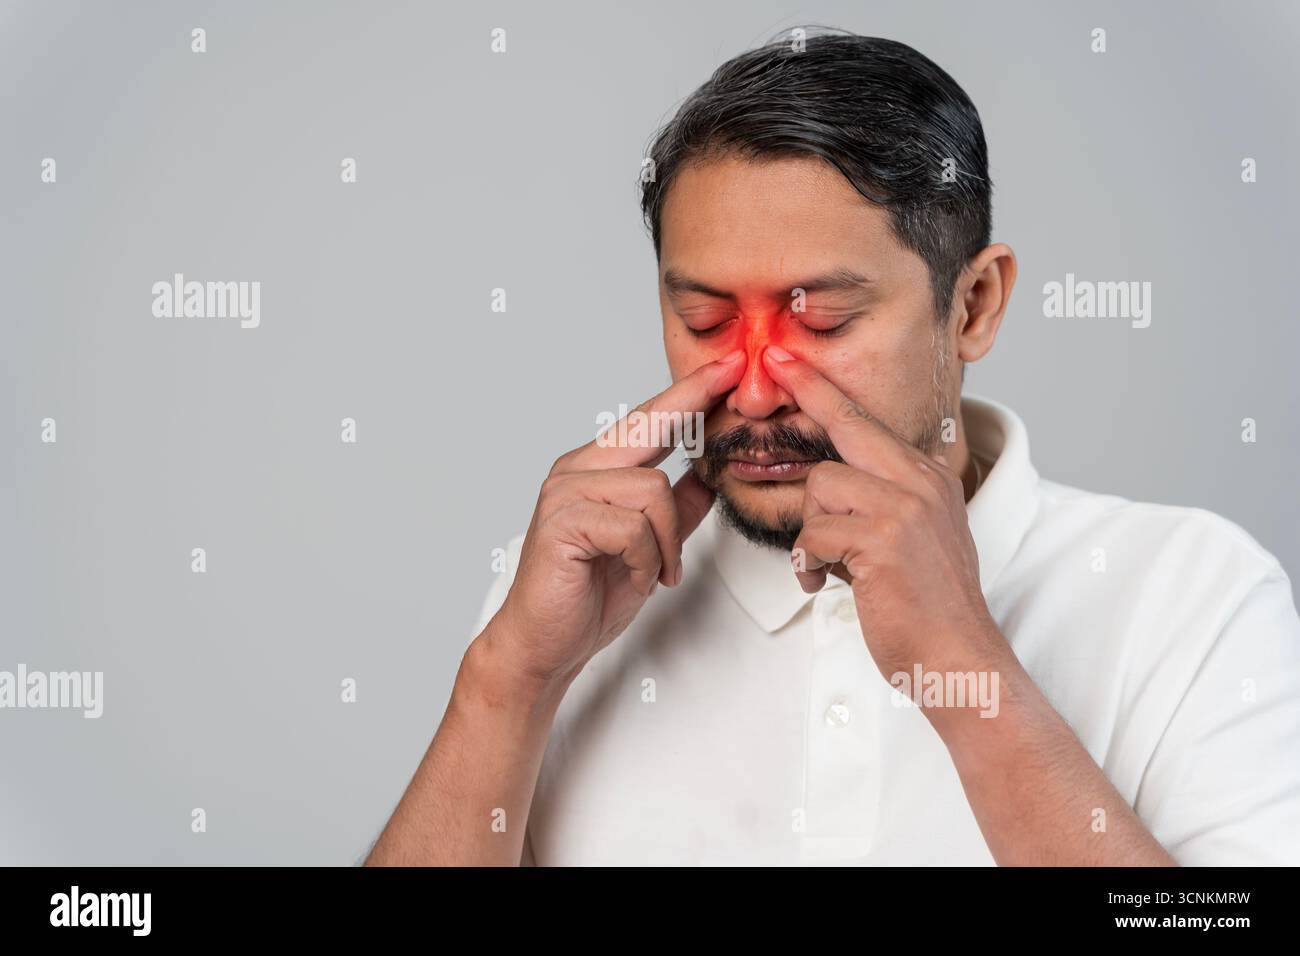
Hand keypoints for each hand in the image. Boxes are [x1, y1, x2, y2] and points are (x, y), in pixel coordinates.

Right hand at [482, 350, 746, 690]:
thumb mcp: (650, 548)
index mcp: (595, 470)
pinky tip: (638, 578)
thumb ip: (678, 509)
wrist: (546, 645)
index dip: (687, 393)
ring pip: (652, 489)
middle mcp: (576, 470)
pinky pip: (634, 527)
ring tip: (658, 572)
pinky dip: (648, 559)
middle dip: (692, 405)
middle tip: (732, 376)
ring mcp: (565, 493)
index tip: (725, 367)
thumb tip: (711, 474)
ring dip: (667, 540)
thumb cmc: (588, 595)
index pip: (647, 421)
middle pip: (647, 427)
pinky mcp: (564, 523)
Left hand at [761, 346, 1010, 685]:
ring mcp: (904, 506)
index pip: (869, 422)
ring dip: (812, 531)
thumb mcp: (914, 538)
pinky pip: (815, 532)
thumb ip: (884, 502)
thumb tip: (834, 483)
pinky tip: (827, 584)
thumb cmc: (927, 607)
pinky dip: (810, 563)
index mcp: (928, 477)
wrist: (958, 659)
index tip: (790, 358)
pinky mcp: (883, 538)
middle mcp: (921, 481)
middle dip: (809, 394)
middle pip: (847, 427)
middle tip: (773, 362)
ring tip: (831, 566)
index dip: (825, 389)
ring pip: (821, 486)